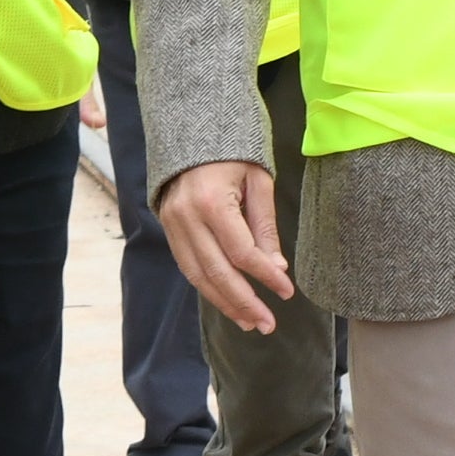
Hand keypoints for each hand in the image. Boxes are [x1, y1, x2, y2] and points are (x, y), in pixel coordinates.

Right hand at [160, 159, 293, 335]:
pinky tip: (228, 301)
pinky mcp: (167, 229)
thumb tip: (276, 268)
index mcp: (212, 202)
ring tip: (249, 322)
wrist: (190, 131)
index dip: (266, 277)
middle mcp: (186, 217)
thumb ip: (265, 226)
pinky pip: (188, 266)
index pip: (242, 252)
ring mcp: (172, 224)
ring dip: (225, 303)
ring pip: (198, 276)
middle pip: (217, 272)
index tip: (287, 292)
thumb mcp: (258, 181)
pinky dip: (208, 287)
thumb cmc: (232, 152)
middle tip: (267, 324)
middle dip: (244, 302)